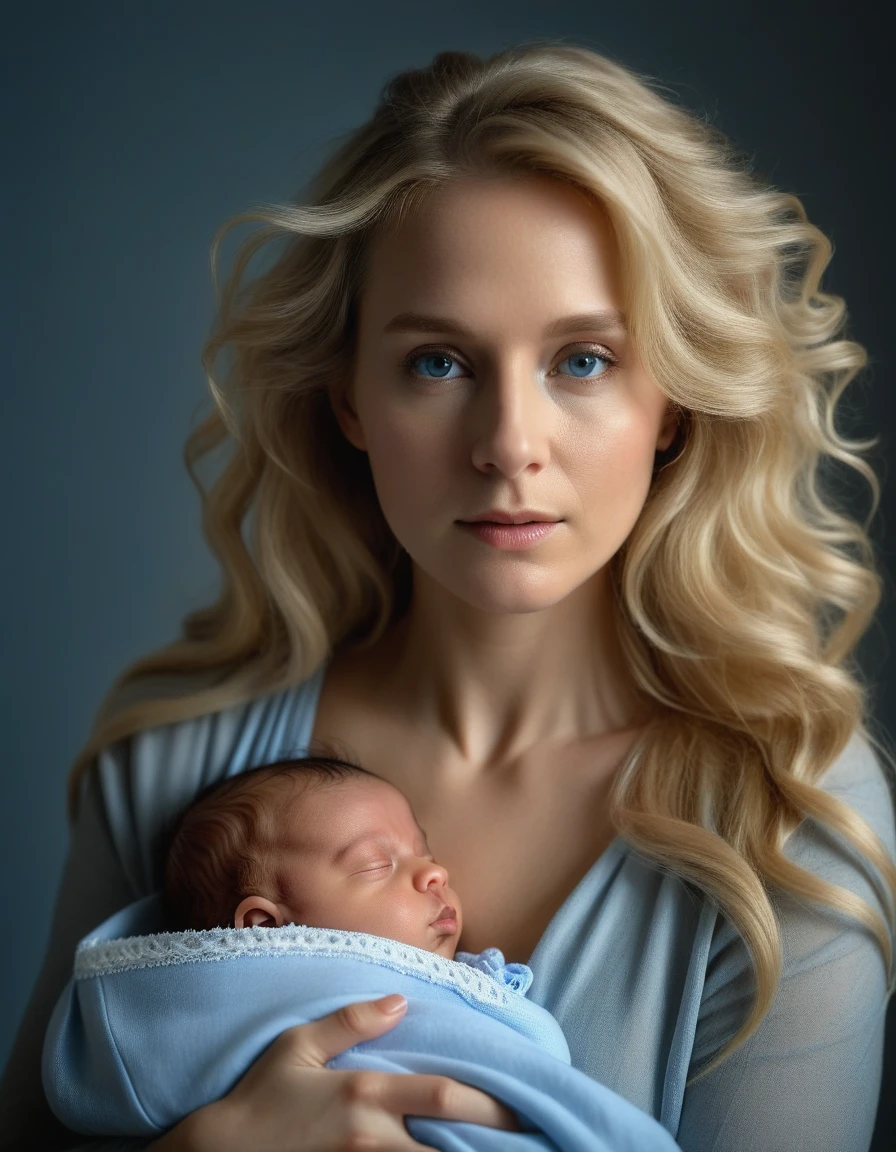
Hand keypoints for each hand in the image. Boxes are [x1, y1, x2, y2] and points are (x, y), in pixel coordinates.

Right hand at [152, 994, 520, 1151]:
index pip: (440, 1094)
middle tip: (528, 1135)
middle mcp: (371, 1136)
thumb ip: (351, 1021)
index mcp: (363, 1093)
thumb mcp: (298, 1045)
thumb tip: (401, 1001)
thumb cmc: (260, 1096)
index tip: (521, 1103)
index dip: (487, 1101)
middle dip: (492, 1137)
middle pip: (447, 1141)